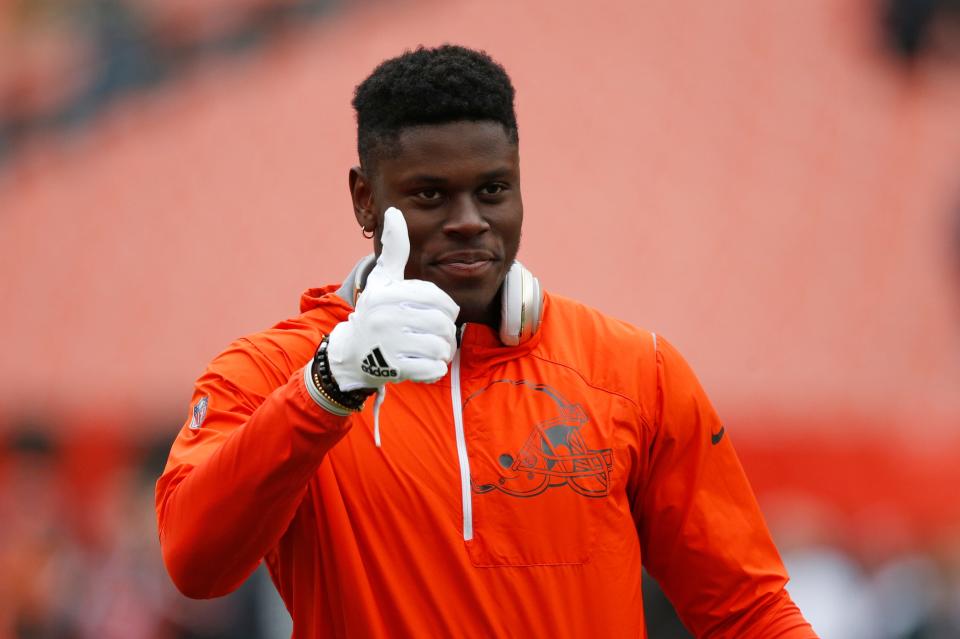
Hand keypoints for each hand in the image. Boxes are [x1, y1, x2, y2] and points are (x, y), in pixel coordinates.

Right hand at [326, 207, 458, 391]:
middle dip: (444, 334)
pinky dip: (432, 370)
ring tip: (426, 349)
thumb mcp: (383, 280)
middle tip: (432, 336)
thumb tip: (395, 211)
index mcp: (390, 294)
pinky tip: (420, 364)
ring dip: (440, 352)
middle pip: (444, 326)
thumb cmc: (375, 311)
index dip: (446, 310)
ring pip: (441, 348)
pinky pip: (433, 370)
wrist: (352, 353)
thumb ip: (394, 249)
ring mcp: (389, 345)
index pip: (441, 302)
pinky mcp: (393, 370)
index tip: (435, 315)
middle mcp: (386, 317)